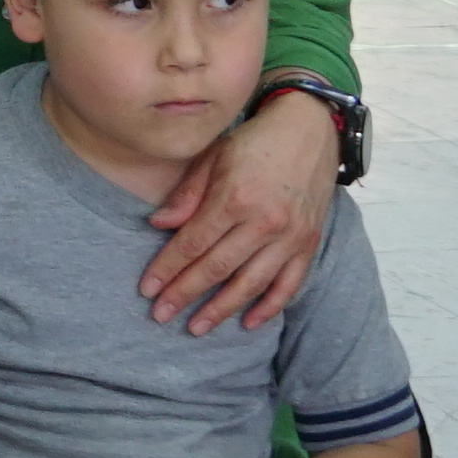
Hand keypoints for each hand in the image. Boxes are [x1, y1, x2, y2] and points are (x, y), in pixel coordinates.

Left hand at [141, 90, 339, 333]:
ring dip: (222, 309)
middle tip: (161, 315)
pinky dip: (269, 307)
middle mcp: (264, 222)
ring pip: (251, 284)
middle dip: (185, 294)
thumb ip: (187, 194)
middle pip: (217, 268)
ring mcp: (291, 236)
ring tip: (196, 328)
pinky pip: (289, 284)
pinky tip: (248, 323)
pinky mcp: (309, 243)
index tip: (147, 289)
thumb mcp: (213, 156)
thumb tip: (157, 224)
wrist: (310, 130)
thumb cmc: (255, 141)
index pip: (193, 243)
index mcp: (234, 198)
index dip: (167, 268)